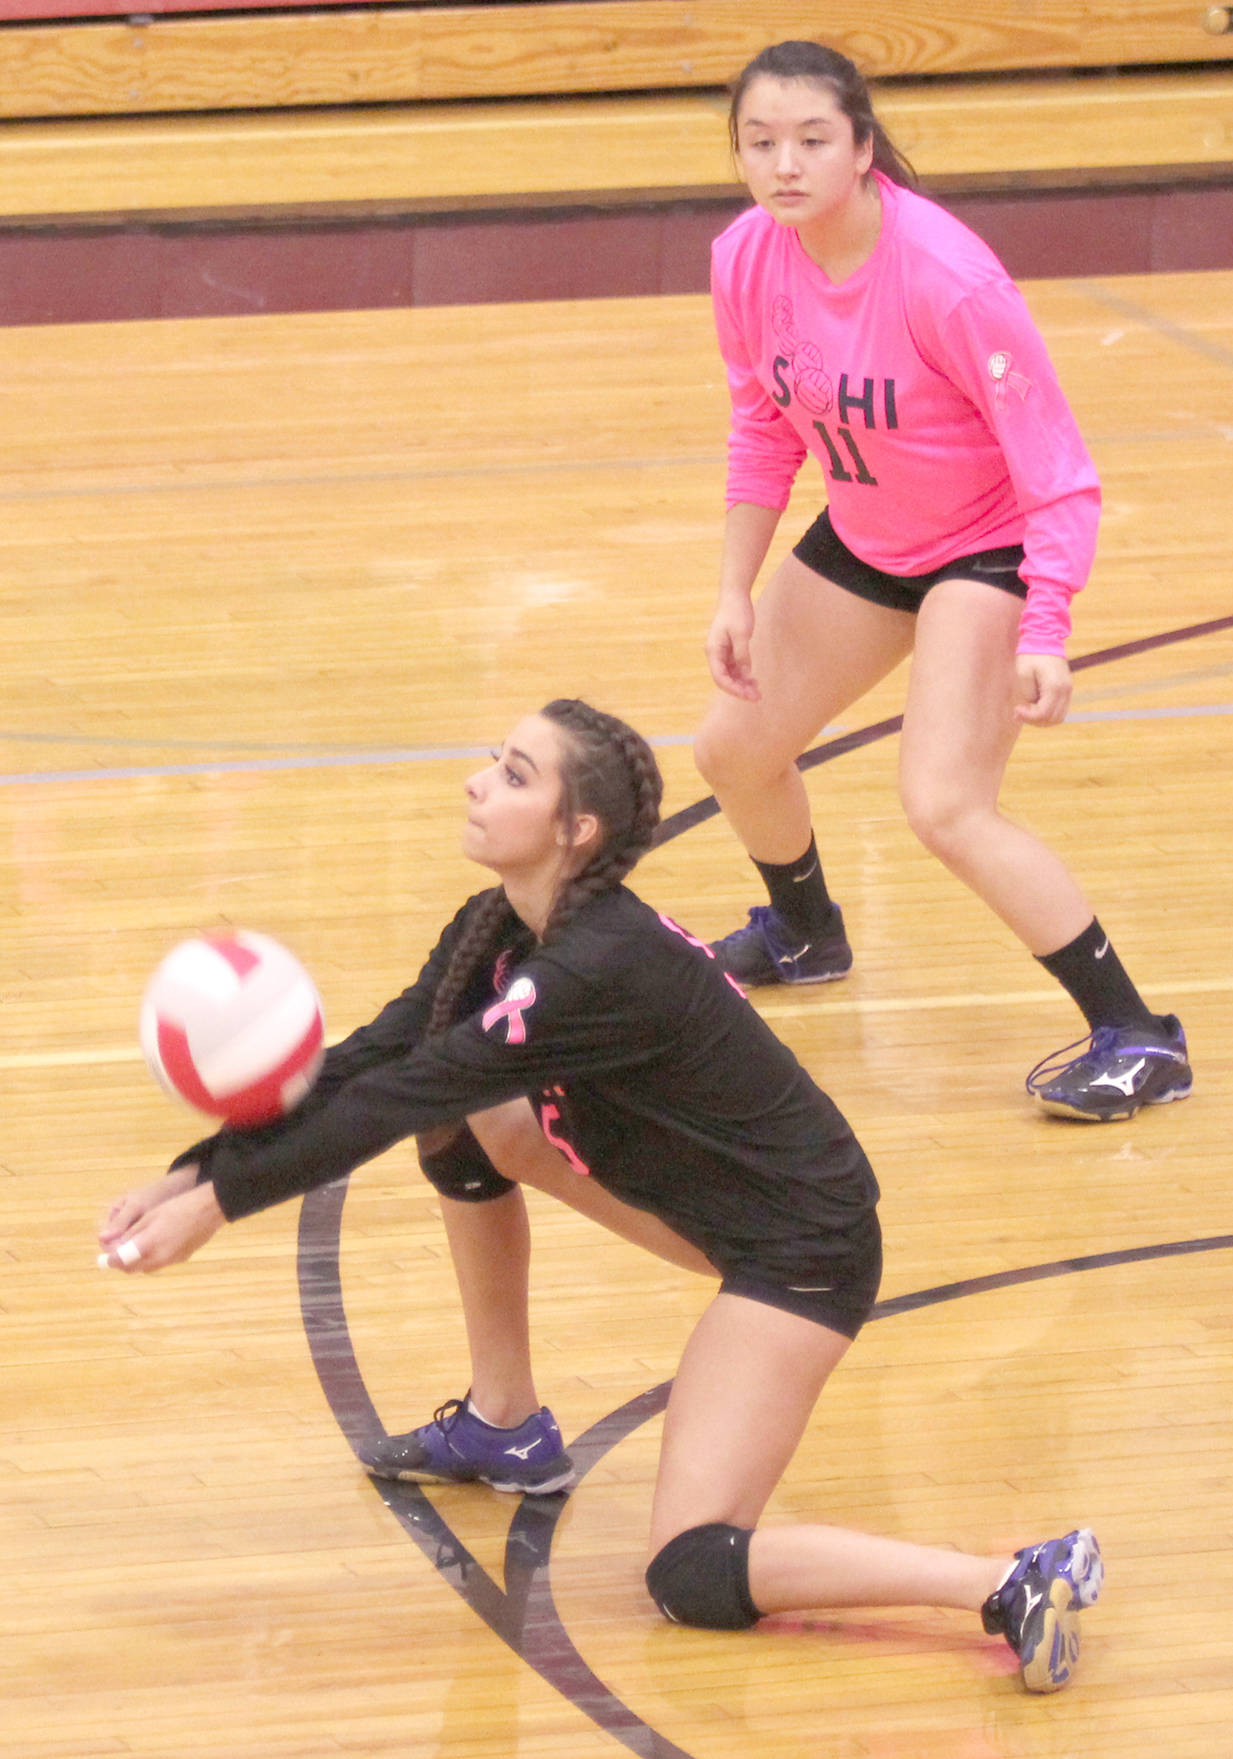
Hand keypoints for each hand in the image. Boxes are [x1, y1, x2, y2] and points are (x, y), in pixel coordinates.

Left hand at [98, 1169, 224, 1272]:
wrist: (210, 1209)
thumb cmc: (177, 1206)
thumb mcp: (149, 1216)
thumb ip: (131, 1234)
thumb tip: (115, 1246)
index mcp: (148, 1245)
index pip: (121, 1260)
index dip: (110, 1260)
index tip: (103, 1258)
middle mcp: (159, 1258)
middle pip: (132, 1268)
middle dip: (122, 1263)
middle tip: (116, 1253)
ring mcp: (171, 1260)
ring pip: (146, 1268)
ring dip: (136, 1262)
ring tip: (133, 1248)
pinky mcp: (181, 1259)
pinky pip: (159, 1264)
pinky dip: (150, 1259)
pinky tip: (153, 1245)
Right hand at [705, 597, 759, 700]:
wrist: (735, 596)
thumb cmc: (736, 612)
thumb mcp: (741, 634)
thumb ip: (742, 655)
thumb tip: (745, 674)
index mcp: (713, 651)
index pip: (720, 678)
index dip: (733, 689)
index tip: (747, 695)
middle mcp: (716, 654)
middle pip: (725, 679)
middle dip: (739, 690)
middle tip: (757, 697)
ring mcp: (722, 653)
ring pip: (731, 675)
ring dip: (743, 685)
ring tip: (758, 692)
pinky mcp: (730, 650)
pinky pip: (735, 668)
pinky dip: (744, 676)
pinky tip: (755, 680)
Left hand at [1013, 652, 1071, 725]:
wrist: (1045, 640)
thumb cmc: (1031, 656)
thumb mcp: (1023, 675)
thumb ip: (1027, 695)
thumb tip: (1029, 709)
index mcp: (1054, 686)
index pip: (1043, 714)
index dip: (1028, 717)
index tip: (1015, 710)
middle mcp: (1065, 690)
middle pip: (1052, 719)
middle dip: (1034, 720)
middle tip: (1019, 712)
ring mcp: (1068, 690)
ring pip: (1058, 717)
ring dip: (1042, 719)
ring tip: (1027, 710)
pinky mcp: (1066, 690)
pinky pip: (1060, 710)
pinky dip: (1048, 713)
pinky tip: (1035, 706)